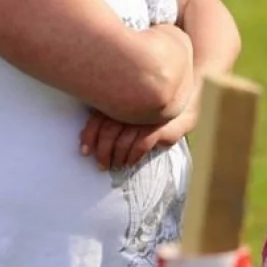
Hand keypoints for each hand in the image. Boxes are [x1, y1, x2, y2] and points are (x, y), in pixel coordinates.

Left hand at [79, 104, 196, 169]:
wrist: (181, 105)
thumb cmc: (149, 113)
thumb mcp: (129, 113)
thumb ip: (110, 120)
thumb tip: (89, 144)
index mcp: (118, 101)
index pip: (97, 119)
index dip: (88, 137)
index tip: (85, 152)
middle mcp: (129, 107)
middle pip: (108, 133)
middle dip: (103, 152)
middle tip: (101, 165)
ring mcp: (143, 116)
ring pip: (123, 141)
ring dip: (118, 157)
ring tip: (117, 166)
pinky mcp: (158, 126)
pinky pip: (140, 144)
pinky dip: (133, 156)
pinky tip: (130, 163)